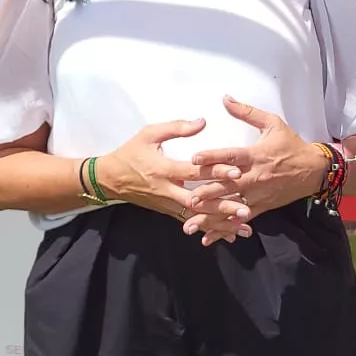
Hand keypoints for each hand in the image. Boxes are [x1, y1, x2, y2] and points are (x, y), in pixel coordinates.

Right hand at [95, 120, 252, 242]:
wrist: (109, 179)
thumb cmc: (130, 153)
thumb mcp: (149, 134)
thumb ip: (176, 128)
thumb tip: (202, 122)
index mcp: (164, 169)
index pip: (194, 172)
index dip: (216, 171)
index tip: (237, 172)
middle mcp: (168, 190)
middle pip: (199, 201)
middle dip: (223, 206)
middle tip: (246, 209)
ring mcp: (168, 204)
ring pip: (198, 216)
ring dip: (221, 222)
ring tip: (244, 228)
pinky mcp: (168, 211)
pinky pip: (191, 221)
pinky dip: (210, 228)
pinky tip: (228, 234)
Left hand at [187, 97, 327, 228]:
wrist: (314, 170)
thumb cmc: (291, 145)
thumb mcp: (273, 123)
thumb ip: (247, 112)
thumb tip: (225, 99)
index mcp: (256, 155)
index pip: (232, 156)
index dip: (213, 157)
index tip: (194, 159)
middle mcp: (255, 177)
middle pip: (228, 186)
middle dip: (208, 193)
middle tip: (188, 198)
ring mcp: (257, 195)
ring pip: (231, 207)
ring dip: (210, 216)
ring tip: (190, 223)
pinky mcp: (260, 207)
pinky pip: (240, 219)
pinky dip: (224, 229)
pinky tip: (208, 238)